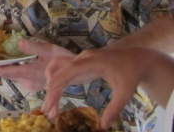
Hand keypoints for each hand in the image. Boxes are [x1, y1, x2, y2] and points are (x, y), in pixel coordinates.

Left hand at [0, 39, 73, 91]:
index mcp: (28, 73)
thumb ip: (32, 47)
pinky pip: (18, 76)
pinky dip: (12, 69)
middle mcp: (27, 82)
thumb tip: (18, 42)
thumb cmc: (63, 59)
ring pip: (12, 75)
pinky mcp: (33, 85)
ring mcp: (30, 85)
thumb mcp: (49, 49)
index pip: (4, 71)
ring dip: (2, 67)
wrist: (78, 72)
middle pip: (5, 74)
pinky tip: (8, 62)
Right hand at [43, 46, 173, 128]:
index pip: (72, 68)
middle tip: (48, 110)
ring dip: (51, 86)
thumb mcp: (125, 92)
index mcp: (93, 61)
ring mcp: (79, 60)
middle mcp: (82, 58)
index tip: (48, 89)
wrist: (135, 57)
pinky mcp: (79, 65)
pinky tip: (55, 98)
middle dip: (52, 90)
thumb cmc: (130, 73)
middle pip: (61, 71)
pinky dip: (58, 85)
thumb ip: (115, 108)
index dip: (59, 77)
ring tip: (50, 106)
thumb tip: (104, 125)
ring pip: (58, 71)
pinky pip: (64, 73)